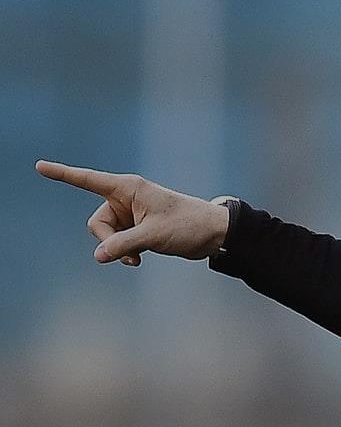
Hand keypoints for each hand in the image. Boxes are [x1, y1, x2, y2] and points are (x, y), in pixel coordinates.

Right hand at [35, 160, 229, 265]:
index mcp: (128, 188)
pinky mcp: (137, 227)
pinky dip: (125, 252)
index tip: (40, 166)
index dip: (63, 174)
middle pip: (97, 222)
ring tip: (139, 258)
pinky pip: (118, 242)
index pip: (88, 180)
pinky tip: (139, 260)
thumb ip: (124, 245)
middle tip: (131, 251)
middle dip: (108, 240)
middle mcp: (126, 198)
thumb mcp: (154, 236)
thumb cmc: (187, 226)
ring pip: (106, 235)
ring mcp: (131, 214)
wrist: (213, 234)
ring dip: (118, 249)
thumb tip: (99, 256)